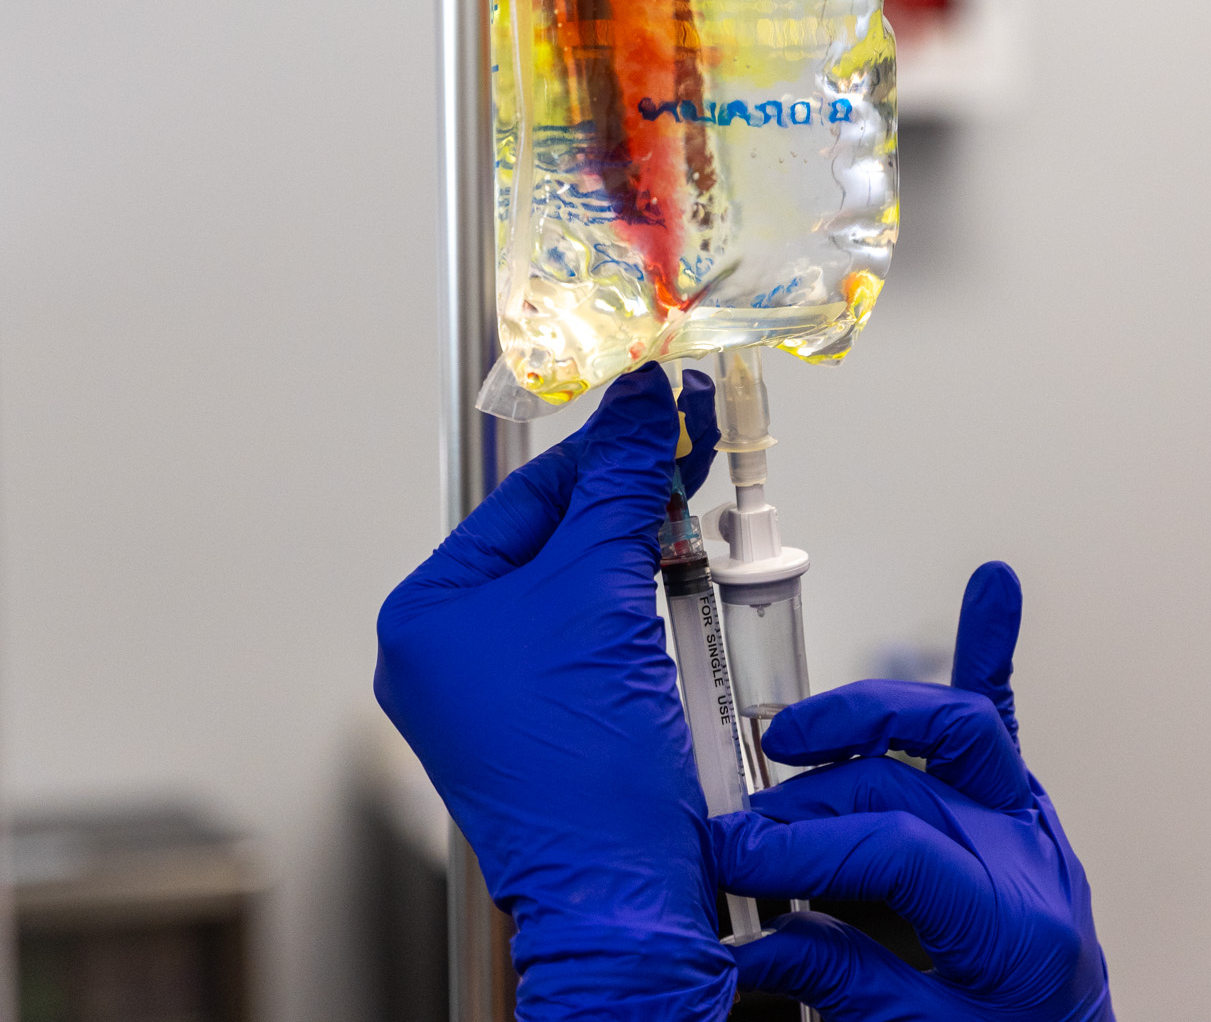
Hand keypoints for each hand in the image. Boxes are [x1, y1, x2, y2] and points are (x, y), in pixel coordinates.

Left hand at [374, 363, 734, 1021]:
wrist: (627, 896)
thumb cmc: (584, 775)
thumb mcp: (601, 595)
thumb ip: (621, 484)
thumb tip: (641, 403)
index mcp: (427, 616)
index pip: (525, 496)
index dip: (601, 447)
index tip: (655, 401)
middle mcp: (451, 650)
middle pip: (556, 534)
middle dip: (629, 493)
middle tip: (687, 436)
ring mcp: (501, 689)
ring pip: (584, 580)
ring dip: (646, 539)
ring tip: (696, 492)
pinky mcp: (555, 716)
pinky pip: (600, 627)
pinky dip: (647, 593)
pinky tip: (689, 562)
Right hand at [712, 563, 1113, 1019]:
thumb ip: (840, 982)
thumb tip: (750, 940)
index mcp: (1011, 923)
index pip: (894, 849)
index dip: (805, 848)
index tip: (742, 860)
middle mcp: (1026, 857)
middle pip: (903, 786)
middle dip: (807, 803)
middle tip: (746, 834)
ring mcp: (1029, 825)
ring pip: (957, 727)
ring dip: (871, 716)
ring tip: (798, 736)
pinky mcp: (1023, 814)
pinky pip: (1003, 724)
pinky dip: (992, 650)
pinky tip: (991, 590)